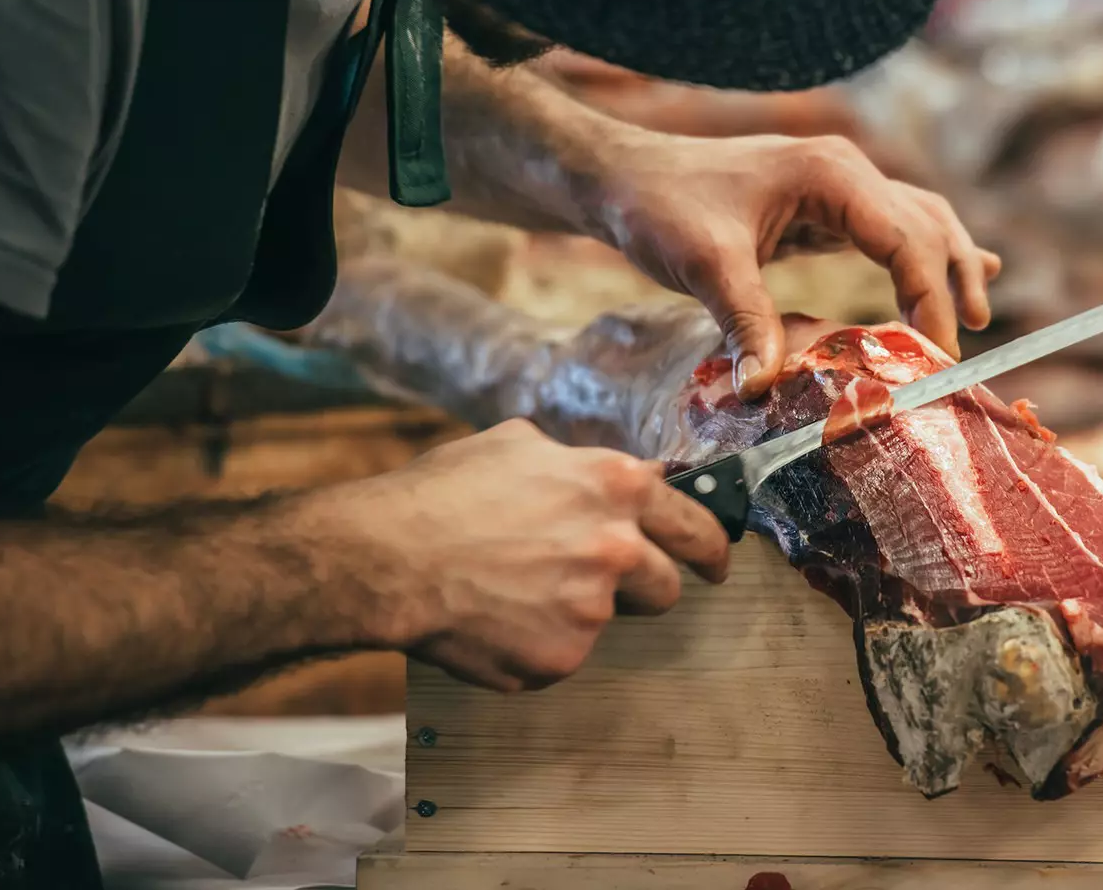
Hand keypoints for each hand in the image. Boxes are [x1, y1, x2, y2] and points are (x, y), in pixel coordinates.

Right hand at [328, 420, 729, 692]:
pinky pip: (561, 655)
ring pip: (608, 621)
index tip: (714, 564)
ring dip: (579, 612)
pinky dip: (535, 643)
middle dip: (645, 587)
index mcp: (616, 487)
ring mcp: (591, 609)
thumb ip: (582, 464)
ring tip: (519, 591)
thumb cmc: (443, 493)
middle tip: (606, 585)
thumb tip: (620, 476)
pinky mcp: (560, 658)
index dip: (710, 548)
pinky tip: (493, 618)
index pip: (696, 524)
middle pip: (666, 586)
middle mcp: (617, 548)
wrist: (388, 557)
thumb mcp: (520, 445)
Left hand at [591, 133, 999, 397]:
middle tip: (969, 343)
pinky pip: (890, 228)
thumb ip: (745, 322)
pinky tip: (964, 269)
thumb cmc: (659, 207)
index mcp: (829, 174)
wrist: (620, 178)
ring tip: (979, 312)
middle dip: (953, 281)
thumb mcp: (703, 265)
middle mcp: (844, 172)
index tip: (939, 353)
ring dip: (950, 263)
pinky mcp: (822, 206)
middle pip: (927, 224)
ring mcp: (837, 185)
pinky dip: (924, 253)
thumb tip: (765, 388)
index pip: (906, 239)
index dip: (931, 297)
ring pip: (918, 220)